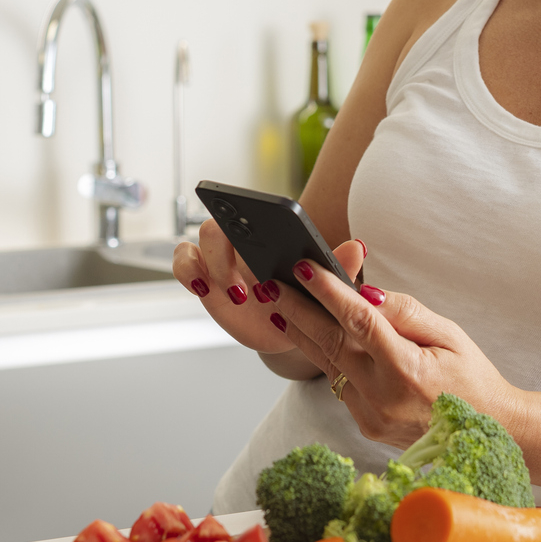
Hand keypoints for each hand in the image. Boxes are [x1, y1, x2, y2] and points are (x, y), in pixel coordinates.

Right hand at [171, 220, 363, 354]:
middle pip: (220, 225)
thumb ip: (338, 269)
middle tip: (254, 286)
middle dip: (228, 252)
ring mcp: (219, 259)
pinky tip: (202, 289)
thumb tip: (358, 247)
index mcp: (272, 236)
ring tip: (237, 295)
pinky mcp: (203, 278)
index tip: (258, 234)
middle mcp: (242, 242)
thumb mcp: (327, 291)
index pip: (254, 211)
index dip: (251, 216)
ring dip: (211, 265)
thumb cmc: (310, 302)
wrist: (294, 330)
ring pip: (197, 242)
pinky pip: (182, 264)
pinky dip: (186, 271)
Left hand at [275, 257, 516, 448]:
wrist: (488, 435)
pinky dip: (325, 357)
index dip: (329, 292)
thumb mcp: (450, 335)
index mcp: (407, 371)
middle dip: (297, 309)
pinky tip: (310, 334)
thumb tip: (366, 293)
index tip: (305, 268)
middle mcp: (383, 397)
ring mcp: (370, 416)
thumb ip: (406, 313)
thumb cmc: (473, 379)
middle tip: (271, 284)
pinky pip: (339, 383)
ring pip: (327, 364)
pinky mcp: (365, 425)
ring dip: (301, 333)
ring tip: (278, 304)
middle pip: (330, 343)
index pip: (359, 321)